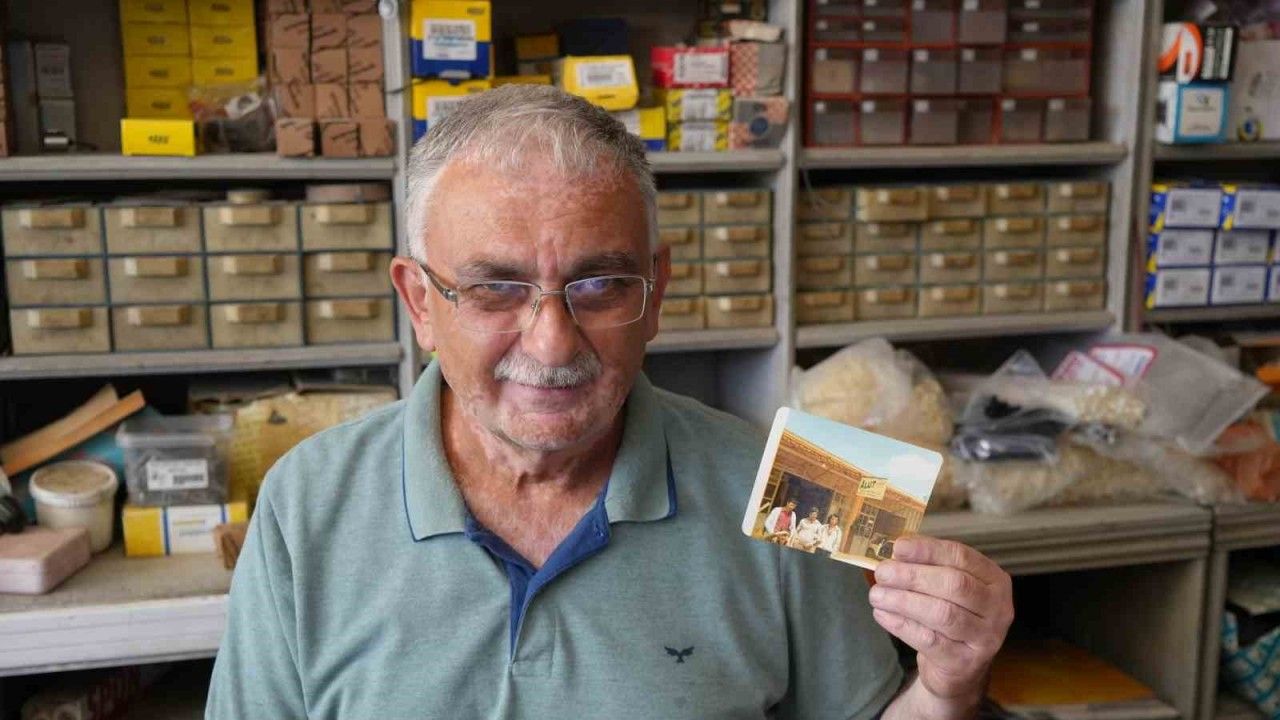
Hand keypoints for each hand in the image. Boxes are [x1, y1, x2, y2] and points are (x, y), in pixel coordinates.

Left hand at [868, 536, 1012, 704]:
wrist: (958, 668)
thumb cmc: (951, 615)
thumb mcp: (947, 587)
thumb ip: (928, 566)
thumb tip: (897, 550)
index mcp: (994, 580)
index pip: (962, 557)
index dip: (928, 550)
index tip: (898, 547)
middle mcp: (997, 608)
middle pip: (954, 585)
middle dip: (913, 576)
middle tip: (882, 573)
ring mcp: (984, 638)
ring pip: (942, 613)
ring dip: (903, 601)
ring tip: (876, 595)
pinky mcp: (964, 662)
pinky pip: (929, 640)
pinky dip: (901, 624)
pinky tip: (882, 614)